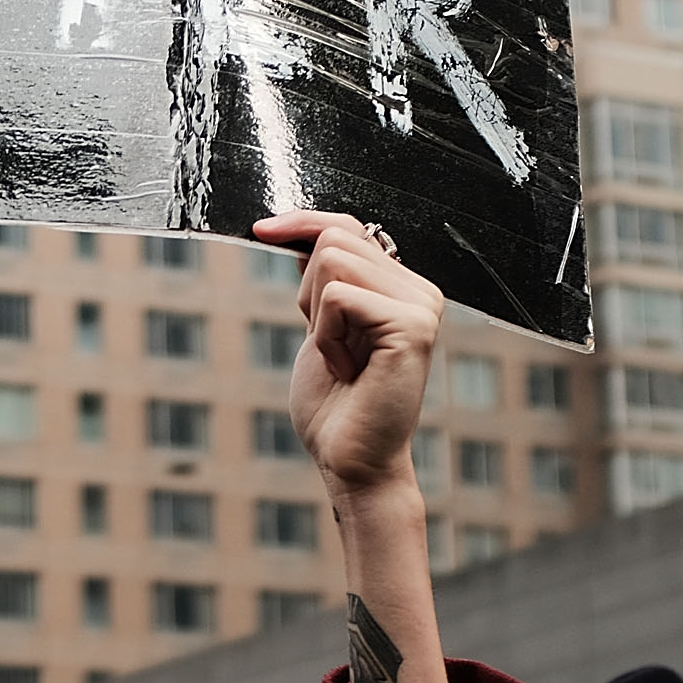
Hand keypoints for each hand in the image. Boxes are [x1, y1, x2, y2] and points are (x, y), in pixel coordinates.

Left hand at [256, 210, 442, 504]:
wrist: (350, 461)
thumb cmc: (334, 405)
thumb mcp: (320, 329)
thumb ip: (322, 283)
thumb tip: (300, 231)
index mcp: (401, 288)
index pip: (349, 226)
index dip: (303, 222)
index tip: (261, 229)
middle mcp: (419, 290)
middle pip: (337, 237)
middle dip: (307, 292)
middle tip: (328, 345)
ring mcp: (421, 305)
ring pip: (333, 261)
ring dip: (316, 318)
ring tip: (341, 359)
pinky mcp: (412, 326)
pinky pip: (337, 297)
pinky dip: (324, 336)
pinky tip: (348, 369)